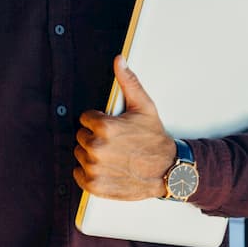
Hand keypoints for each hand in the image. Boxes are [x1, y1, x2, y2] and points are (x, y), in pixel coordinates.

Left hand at [73, 55, 175, 200]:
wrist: (168, 171)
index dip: (98, 121)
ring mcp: (95, 169)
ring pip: (80, 155)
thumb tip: (119, 60)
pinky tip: (105, 168)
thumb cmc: (155, 139)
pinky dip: (88, 173)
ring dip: (92, 154)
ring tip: (112, 155)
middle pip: (81, 136)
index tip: (112, 127)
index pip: (86, 118)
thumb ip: (128, 81)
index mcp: (105, 127)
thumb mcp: (144, 106)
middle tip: (114, 142)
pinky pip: (79, 175)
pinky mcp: (95, 186)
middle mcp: (97, 149)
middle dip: (95, 137)